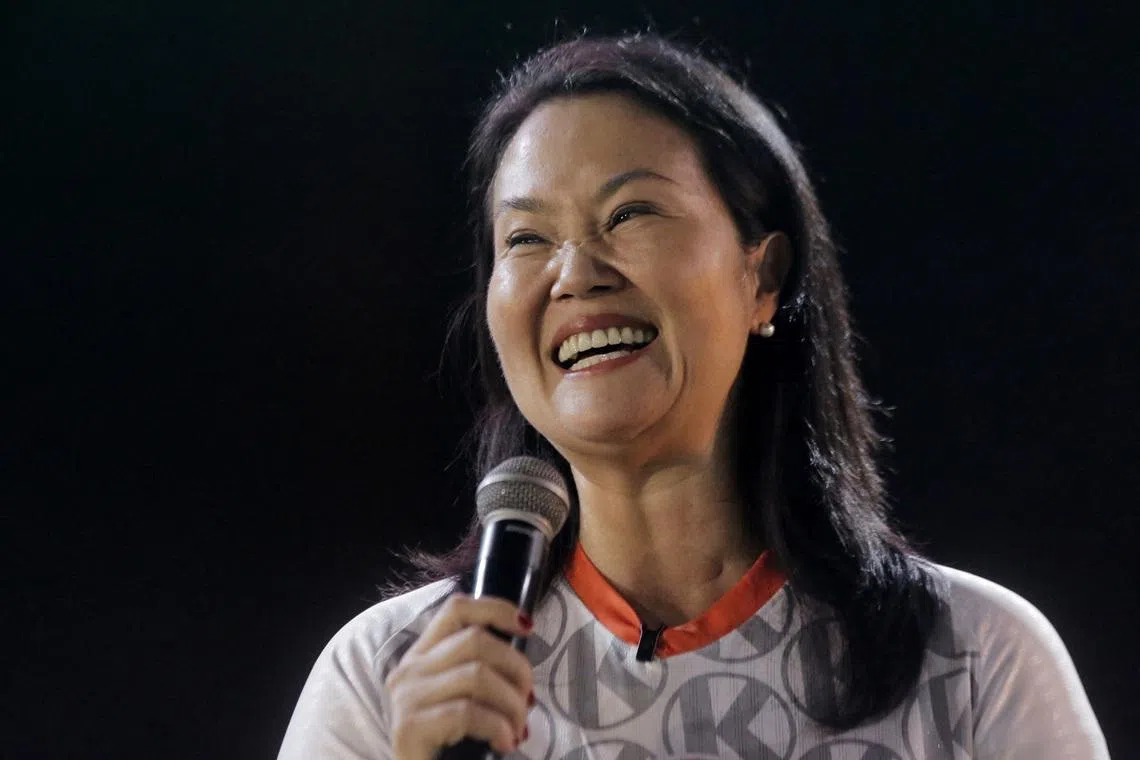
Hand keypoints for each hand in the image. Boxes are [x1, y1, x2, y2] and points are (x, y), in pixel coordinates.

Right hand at [385, 594, 534, 759]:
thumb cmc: (449, 744)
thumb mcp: (462, 697)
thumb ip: (480, 671)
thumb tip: (522, 669)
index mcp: (422, 655)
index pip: (457, 609)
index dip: (496, 609)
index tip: (528, 628)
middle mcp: (409, 669)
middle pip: (475, 640)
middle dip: (516, 667)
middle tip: (528, 700)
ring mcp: (407, 697)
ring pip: (477, 674)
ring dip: (511, 703)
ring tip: (518, 729)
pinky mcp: (409, 727)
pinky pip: (468, 712)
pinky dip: (498, 726)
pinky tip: (504, 742)